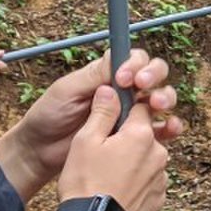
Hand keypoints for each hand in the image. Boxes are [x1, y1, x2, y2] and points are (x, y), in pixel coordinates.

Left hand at [8, 49, 182, 189]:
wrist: (41, 151)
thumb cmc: (49, 116)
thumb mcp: (67, 90)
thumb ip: (94, 76)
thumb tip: (119, 61)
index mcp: (107, 75)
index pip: (134, 59)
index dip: (135, 64)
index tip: (123, 78)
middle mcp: (123, 91)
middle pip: (154, 75)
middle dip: (154, 76)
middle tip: (142, 87)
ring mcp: (130, 114)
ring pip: (160, 98)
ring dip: (164, 97)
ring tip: (156, 105)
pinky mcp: (133, 138)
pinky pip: (158, 130)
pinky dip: (169, 127)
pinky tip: (169, 128)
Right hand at [56, 85, 169, 210]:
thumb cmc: (84, 184)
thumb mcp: (85, 141)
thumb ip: (101, 112)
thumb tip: (110, 90)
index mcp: (141, 135)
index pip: (140, 107)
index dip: (124, 110)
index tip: (111, 118)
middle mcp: (158, 154)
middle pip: (145, 134)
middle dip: (128, 138)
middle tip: (104, 152)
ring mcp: (160, 178)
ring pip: (148, 158)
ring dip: (134, 161)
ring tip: (108, 175)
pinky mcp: (159, 198)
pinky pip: (150, 180)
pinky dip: (137, 182)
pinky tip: (117, 189)